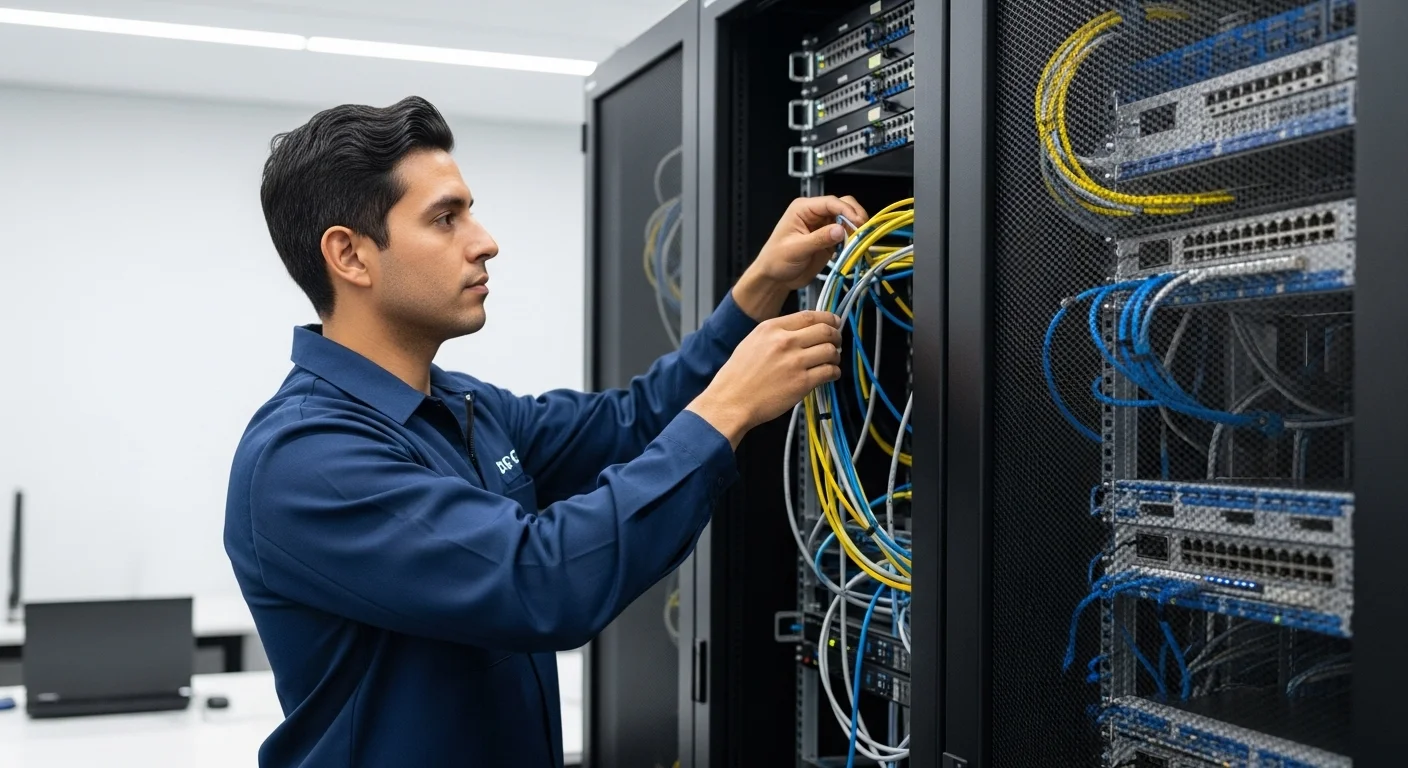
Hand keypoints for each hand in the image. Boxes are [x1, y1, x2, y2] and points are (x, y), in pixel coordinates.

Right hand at [687, 310, 842, 447]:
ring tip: (832, 361)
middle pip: (825, 330)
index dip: (828, 318)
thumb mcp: (752, 342)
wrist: (730, 401)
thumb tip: (801, 330)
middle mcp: (784, 342)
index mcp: (771, 328)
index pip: (809, 315)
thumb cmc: (737, 376)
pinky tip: (830, 374)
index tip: (834, 322)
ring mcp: (795, 362)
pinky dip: (834, 372)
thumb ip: (776, 333)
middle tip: (837, 341)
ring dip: (835, 355)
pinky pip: (829, 371)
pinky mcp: (802, 382)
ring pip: (830, 350)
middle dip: (836, 335)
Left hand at [732, 196, 869, 320]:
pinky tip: (854, 248)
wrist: (776, 278)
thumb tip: (840, 230)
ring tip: (858, 242)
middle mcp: (815, 213)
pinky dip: (853, 240)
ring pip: (848, 219)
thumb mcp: (796, 249)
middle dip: (855, 217)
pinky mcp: (830, 239)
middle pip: (843, 205)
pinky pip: (847, 234)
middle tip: (862, 233)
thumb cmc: (776, 260)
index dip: (847, 210)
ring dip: (856, 229)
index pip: (830, 202)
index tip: (858, 223)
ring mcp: (824, 226)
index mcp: (803, 209)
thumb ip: (819, 239)